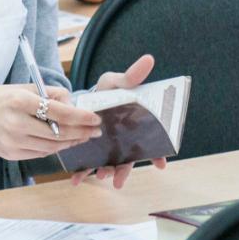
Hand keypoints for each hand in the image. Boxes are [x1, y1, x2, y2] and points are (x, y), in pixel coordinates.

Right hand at [0, 84, 101, 160]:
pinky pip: (40, 153)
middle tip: (95, 130)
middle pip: (58, 133)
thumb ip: (47, 93)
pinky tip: (62, 142)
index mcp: (19, 101)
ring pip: (52, 146)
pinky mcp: (11, 154)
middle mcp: (16, 123)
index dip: (80, 117)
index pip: (58, 112)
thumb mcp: (20, 88)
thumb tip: (72, 102)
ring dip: (70, 142)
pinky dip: (54, 148)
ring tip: (82, 136)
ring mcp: (13, 142)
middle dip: (81, 132)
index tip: (95, 118)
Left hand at [70, 55, 166, 189]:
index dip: (157, 155)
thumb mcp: (117, 81)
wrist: (84, 98)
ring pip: (109, 165)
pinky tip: (77, 180)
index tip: (161, 165)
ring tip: (100, 176)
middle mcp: (122, 142)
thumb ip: (131, 75)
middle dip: (124, 171)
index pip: (149, 144)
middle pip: (128, 160)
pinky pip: (87, 165)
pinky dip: (82, 173)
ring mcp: (106, 148)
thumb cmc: (106, 91)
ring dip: (105, 172)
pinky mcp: (89, 150)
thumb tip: (149, 59)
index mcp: (133, 128)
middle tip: (119, 180)